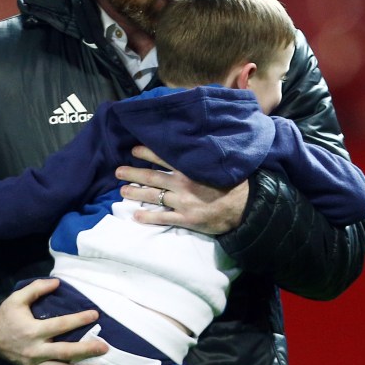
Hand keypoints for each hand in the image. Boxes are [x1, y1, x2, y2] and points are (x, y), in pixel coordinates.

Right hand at [0, 279, 107, 364]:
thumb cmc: (5, 316)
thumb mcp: (16, 299)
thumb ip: (36, 289)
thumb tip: (57, 283)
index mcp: (32, 330)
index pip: (60, 325)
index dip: (78, 320)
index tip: (95, 315)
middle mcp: (36, 349)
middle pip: (64, 352)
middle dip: (85, 350)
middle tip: (104, 347)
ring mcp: (36, 363)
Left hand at [115, 146, 248, 235]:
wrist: (246, 206)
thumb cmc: (235, 183)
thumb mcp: (218, 164)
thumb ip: (202, 157)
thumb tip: (191, 145)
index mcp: (190, 169)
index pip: (163, 157)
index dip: (146, 153)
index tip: (133, 150)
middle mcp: (183, 184)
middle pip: (152, 177)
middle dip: (133, 173)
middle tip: (118, 171)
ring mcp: (183, 202)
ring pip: (154, 196)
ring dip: (136, 193)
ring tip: (122, 191)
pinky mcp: (186, 218)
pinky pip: (163, 218)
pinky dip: (148, 217)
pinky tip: (136, 216)